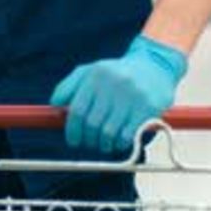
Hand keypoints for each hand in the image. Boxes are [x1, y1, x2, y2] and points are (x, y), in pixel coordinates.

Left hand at [49, 35, 186, 153]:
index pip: (77, 110)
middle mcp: (112, 84)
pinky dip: (120, 143)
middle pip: (92, 124)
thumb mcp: (91, 70)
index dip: (72, 130)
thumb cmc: (117, 73)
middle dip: (88, 140)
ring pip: (109, 132)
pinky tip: (118, 142)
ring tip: (103, 144)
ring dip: (103, 144)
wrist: (155, 65)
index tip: (73, 141)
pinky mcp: (148, 107)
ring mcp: (131, 95)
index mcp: (95, 75)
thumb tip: (55, 105)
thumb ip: (69, 85)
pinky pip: (128, 134)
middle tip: (89, 144)